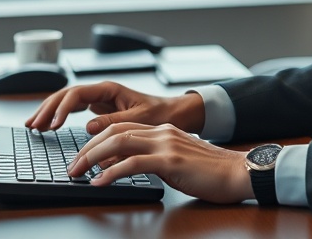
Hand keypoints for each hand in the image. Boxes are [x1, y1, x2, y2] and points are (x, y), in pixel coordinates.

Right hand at [24, 81, 204, 134]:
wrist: (173, 113)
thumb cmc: (160, 113)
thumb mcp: (138, 119)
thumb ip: (114, 121)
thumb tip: (89, 126)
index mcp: (109, 89)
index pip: (77, 94)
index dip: (62, 108)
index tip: (53, 125)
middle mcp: (101, 92)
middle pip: (66, 95)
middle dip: (47, 108)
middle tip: (33, 124)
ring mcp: (98, 99)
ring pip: (66, 101)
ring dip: (49, 111)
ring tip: (33, 125)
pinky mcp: (98, 109)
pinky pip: (73, 110)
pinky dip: (59, 116)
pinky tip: (48, 125)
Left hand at [68, 122, 253, 203]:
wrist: (239, 173)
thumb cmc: (211, 173)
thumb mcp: (177, 162)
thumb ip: (153, 160)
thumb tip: (123, 168)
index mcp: (163, 131)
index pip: (120, 128)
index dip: (97, 141)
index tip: (82, 157)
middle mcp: (162, 132)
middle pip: (113, 132)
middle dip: (87, 148)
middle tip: (72, 166)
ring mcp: (166, 145)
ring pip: (118, 143)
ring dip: (92, 157)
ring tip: (77, 172)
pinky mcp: (170, 161)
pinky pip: (132, 163)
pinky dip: (111, 172)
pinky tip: (99, 182)